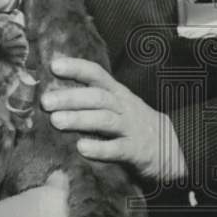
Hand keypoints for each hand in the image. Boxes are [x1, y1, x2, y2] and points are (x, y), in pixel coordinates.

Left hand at [43, 57, 186, 184]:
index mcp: (116, 93)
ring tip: (56, 121)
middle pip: (97, 97)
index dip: (76, 68)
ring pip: (105, 120)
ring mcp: (131, 128)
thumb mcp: (115, 105)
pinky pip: (118, 149)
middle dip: (70, 97)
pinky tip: (81, 148)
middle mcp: (123, 107)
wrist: (171, 149)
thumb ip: (89, 99)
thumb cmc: (130, 123)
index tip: (53, 66)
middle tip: (45, 102)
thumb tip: (49, 92)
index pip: (97, 74)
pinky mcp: (136, 151)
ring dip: (79, 119)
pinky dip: (100, 148)